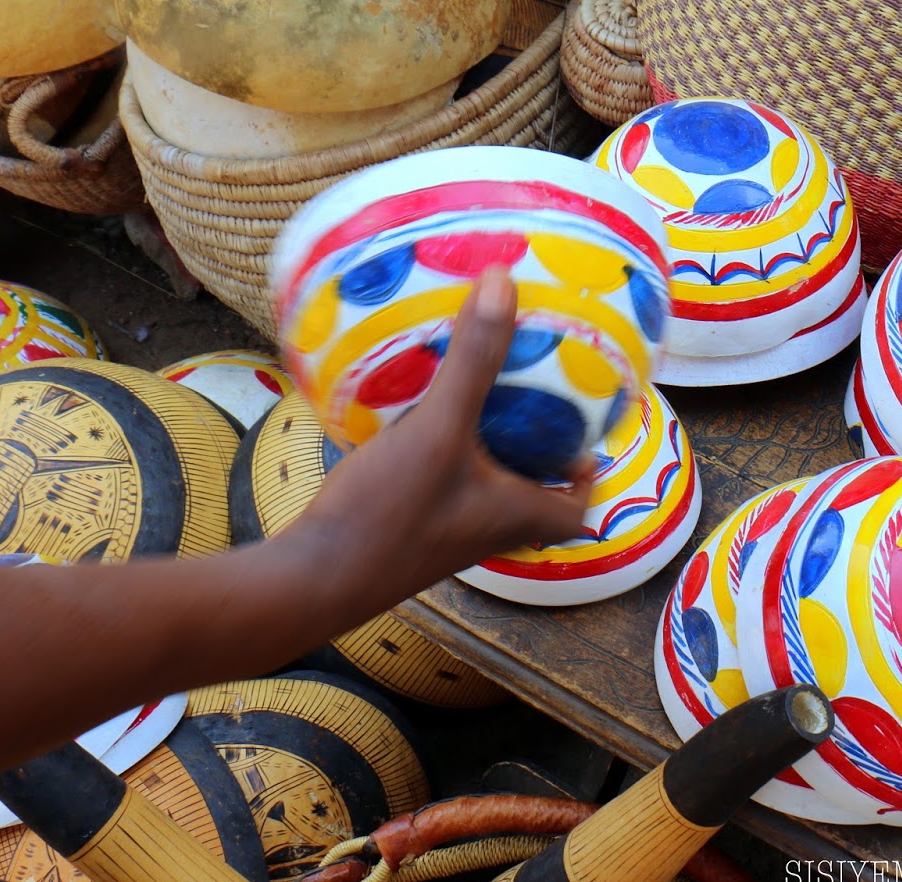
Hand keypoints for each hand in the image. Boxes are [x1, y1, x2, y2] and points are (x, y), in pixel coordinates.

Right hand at [270, 267, 595, 618]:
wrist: (314, 578)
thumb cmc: (390, 513)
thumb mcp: (438, 429)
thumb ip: (474, 361)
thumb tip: (503, 282)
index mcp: (515, 517)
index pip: (576, 513)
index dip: (587, 480)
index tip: (582, 441)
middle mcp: (487, 533)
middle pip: (534, 500)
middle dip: (538, 456)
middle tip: (530, 405)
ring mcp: (444, 536)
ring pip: (486, 495)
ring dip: (490, 454)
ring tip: (479, 400)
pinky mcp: (405, 531)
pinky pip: (442, 491)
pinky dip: (442, 458)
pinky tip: (415, 421)